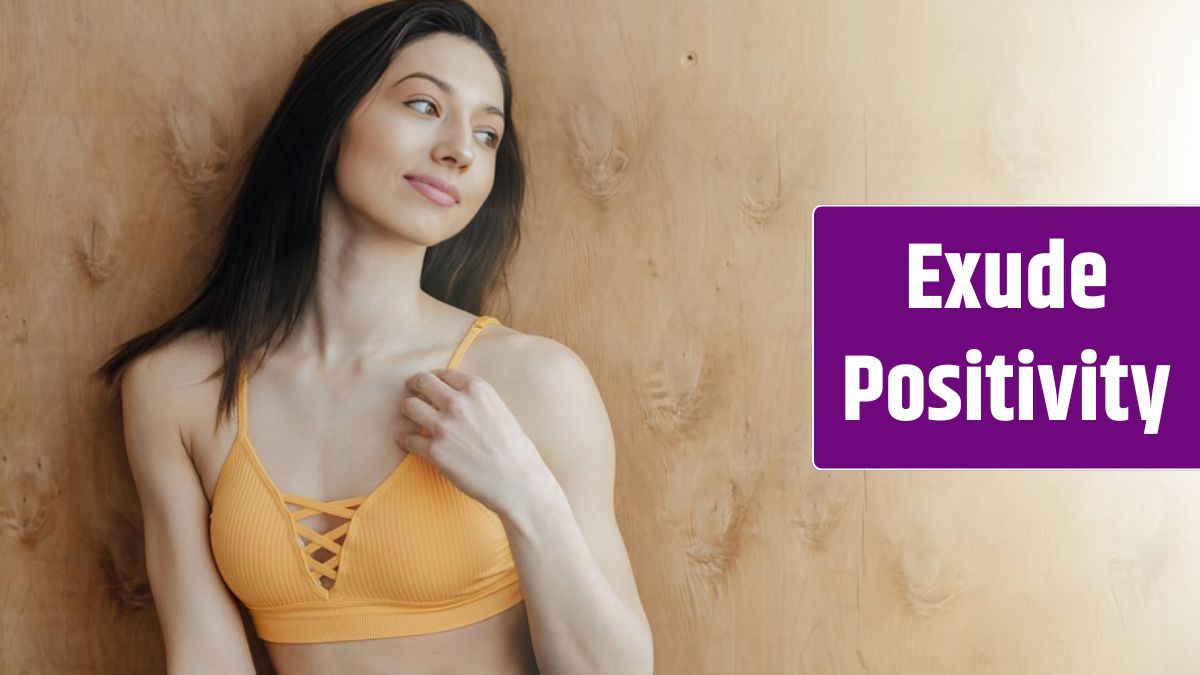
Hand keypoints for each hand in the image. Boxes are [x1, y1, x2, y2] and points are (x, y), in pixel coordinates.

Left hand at [397, 368, 545, 515]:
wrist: (518, 482)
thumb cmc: (515, 450)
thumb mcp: (501, 411)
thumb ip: (477, 401)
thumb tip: (456, 399)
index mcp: (478, 390)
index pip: (445, 373)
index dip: (435, 377)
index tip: (431, 383)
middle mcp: (458, 403)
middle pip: (422, 381)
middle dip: (415, 384)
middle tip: (412, 391)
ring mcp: (444, 427)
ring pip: (409, 406)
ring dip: (407, 409)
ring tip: (409, 415)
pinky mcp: (434, 452)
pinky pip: (407, 438)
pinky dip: (405, 439)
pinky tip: (406, 440)